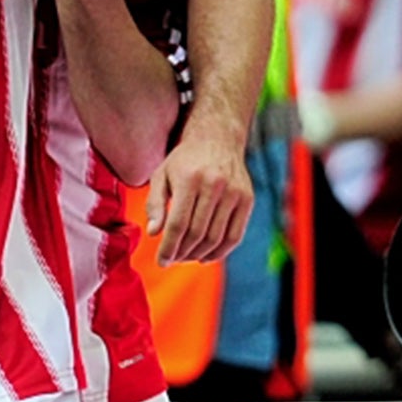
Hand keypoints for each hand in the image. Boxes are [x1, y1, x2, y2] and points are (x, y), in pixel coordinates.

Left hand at [146, 120, 252, 263]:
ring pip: (216, 237)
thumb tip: (154, 232)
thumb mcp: (160, 175)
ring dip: (199, 254)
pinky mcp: (247, 199)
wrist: (217, 139)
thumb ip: (155, 204)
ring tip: (185, 258)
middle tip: (171, 261)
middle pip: (198, 233)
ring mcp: (235, 193)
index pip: (179, 224)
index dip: (169, 247)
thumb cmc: (183, 161)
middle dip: (182, 253)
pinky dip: (220, 251)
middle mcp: (215, 185)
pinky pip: (235, 235)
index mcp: (190, 179)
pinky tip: (205, 257)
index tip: (161, 262)